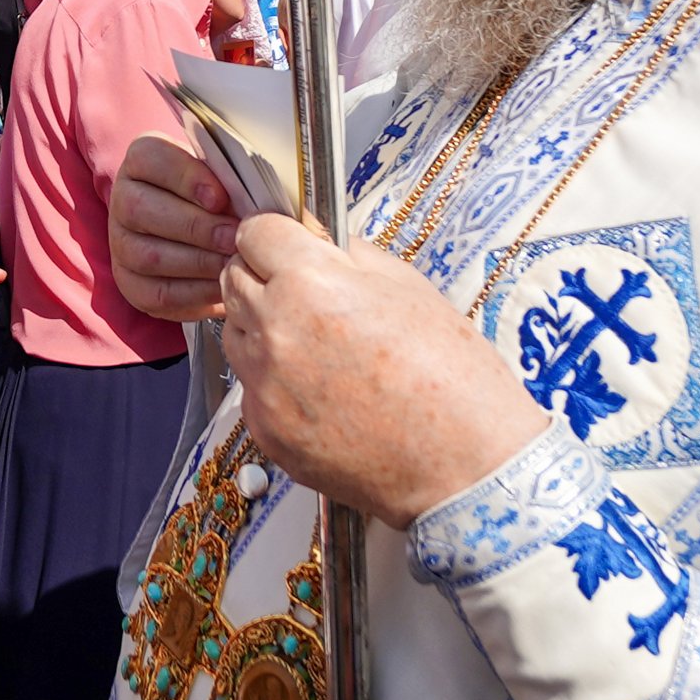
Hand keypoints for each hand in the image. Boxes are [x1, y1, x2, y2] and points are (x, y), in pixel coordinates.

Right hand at [108, 133, 237, 321]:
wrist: (197, 227)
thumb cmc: (213, 193)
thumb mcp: (218, 173)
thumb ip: (225, 177)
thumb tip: (248, 197)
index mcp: (141, 160)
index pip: (150, 158)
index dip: (185, 177)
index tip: (220, 197)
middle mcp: (123, 200)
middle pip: (143, 210)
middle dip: (195, 226)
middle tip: (233, 235)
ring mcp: (121, 245)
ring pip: (149, 256)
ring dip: (197, 261)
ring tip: (232, 261)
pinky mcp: (133, 284)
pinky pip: (158, 293)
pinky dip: (195, 291)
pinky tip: (222, 283)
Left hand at [221, 217, 547, 529]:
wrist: (464, 467)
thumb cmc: (450, 377)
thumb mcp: (406, 286)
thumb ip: (348, 254)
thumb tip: (314, 237)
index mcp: (310, 284)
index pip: (255, 232)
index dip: (275, 232)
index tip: (287, 241)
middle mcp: (275, 332)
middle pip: (234, 278)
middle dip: (263, 274)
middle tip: (303, 288)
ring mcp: (265, 387)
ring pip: (236, 333)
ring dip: (262, 326)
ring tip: (316, 342)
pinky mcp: (266, 432)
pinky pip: (252, 387)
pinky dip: (275, 381)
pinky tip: (322, 390)